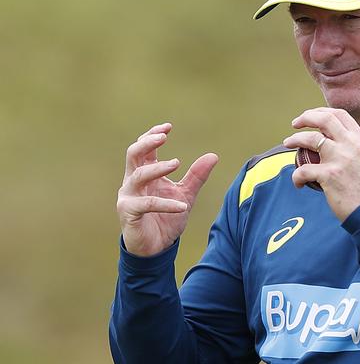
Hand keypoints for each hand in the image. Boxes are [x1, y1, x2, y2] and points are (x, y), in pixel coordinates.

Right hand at [117, 123, 218, 256]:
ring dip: (158, 168)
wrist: (155, 249)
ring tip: (177, 163)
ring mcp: (128, 197)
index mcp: (144, 174)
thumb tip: (213, 155)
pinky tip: (182, 206)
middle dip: (147, 142)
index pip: (143, 149)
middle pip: (133, 154)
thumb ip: (197, 176)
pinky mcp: (129, 213)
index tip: (168, 127)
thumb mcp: (186, 194)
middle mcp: (133, 182)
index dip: (152, 135)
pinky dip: (166, 204)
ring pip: (138, 175)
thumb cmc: (166, 218)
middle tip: (163, 137)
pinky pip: (147, 204)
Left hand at [283, 108, 359, 220]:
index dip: (321, 111)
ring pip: (310, 139)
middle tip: (295, 124)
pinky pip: (303, 170)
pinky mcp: (330, 175)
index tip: (310, 116)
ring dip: (294, 139)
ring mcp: (341, 158)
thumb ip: (351, 147)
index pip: (340, 115)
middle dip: (306, 117)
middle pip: (325, 119)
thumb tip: (329, 138)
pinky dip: (296, 176)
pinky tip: (298, 183)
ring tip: (287, 144)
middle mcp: (352, 145)